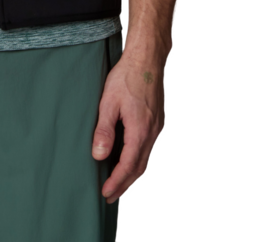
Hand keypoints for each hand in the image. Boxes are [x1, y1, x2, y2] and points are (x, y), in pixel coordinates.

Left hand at [91, 52, 166, 203]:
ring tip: (119, 184)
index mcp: (140, 131)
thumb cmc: (126, 77)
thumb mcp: (109, 102)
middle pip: (139, 168)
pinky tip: (131, 160)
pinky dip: (139, 161)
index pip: (128, 165)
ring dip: (132, 174)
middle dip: (125, 184)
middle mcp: (152, 134)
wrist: (148, 59)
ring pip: (146, 160)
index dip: (117, 182)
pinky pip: (149, 148)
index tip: (105, 193)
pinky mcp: (158, 122)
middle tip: (110, 197)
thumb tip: (99, 156)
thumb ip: (104, 130)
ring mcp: (158, 128)